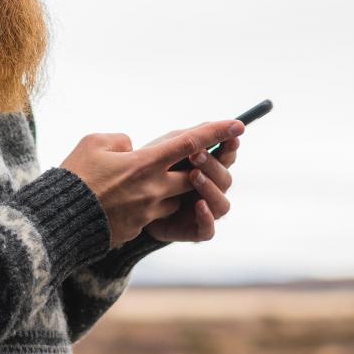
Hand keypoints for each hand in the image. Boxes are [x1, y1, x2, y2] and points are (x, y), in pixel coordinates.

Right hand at [60, 119, 242, 247]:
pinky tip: (119, 201)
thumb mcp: (93, 143)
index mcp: (144, 164)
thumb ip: (120, 140)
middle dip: (193, 169)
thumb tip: (133, 148)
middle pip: (191, 177)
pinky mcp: (138, 228)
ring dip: (166, 188)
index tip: (237, 124)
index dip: (214, 132)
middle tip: (186, 160)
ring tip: (138, 183)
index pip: (189, 143)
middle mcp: (153, 189)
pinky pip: (152, 214)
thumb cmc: (74, 176)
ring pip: (174, 198)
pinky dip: (144, 205)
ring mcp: (148, 212)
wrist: (60, 219)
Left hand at [139, 122, 238, 243]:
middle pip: (226, 179)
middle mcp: (209, 190)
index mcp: (206, 169)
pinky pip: (208, 230)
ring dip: (210, 188)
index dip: (230, 148)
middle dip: (213, 165)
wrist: (122, 199)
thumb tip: (215, 123)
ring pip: (222, 205)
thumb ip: (188, 137)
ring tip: (193, 175)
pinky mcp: (192, 231)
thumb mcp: (165, 148)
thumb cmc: (146, 169)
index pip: (226, 158)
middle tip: (195, 154)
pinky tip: (198, 205)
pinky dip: (206, 217)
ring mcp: (203, 212)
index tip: (231, 136)